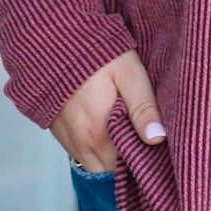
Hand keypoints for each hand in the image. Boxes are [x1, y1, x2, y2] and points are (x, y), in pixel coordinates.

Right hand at [50, 51, 165, 171]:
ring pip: (92, 165)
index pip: (126, 170)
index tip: (159, 157)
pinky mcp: (56, 130)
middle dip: (127, 168)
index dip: (144, 166)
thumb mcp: (128, 73)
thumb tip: (158, 139)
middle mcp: (80, 142)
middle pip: (109, 173)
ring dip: (110, 160)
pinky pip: (79, 154)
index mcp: (99, 133)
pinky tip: (108, 135)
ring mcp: (66, 138)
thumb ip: (143, 107)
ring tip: (129, 142)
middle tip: (148, 149)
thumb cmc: (96, 53)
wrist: (51, 37)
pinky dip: (94, 151)